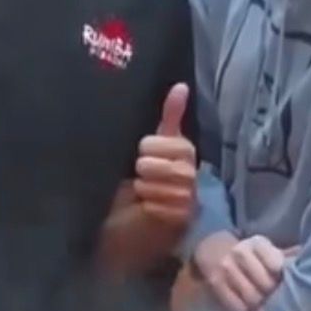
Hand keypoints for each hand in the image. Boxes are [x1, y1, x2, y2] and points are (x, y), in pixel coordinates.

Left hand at [133, 84, 196, 233]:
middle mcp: (192, 179)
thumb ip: (168, 119)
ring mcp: (191, 203)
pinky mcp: (183, 223)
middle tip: (137, 174)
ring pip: (175, 187)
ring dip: (149, 188)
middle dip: (151, 167)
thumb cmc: (132, 184)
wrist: (118, 224)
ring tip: (139, 193)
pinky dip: (152, 207)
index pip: (183, 146)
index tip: (141, 151)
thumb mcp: (148, 147)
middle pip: (182, 166)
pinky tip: (146, 209)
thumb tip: (182, 86)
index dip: (158, 147)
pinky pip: (171, 209)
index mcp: (185, 157)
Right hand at [194, 231, 295, 310]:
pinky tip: (246, 307)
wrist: (215, 252)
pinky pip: (236, 305)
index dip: (281, 277)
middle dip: (272, 294)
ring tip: (261, 304)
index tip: (281, 281)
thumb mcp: (268, 251)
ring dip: (258, 304)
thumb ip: (288, 256)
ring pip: (251, 296)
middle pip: (265, 283)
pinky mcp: (216, 282)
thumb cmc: (251, 257)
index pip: (276, 264)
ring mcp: (227, 267)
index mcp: (258, 243)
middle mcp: (241, 251)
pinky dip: (243, 309)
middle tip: (273, 297)